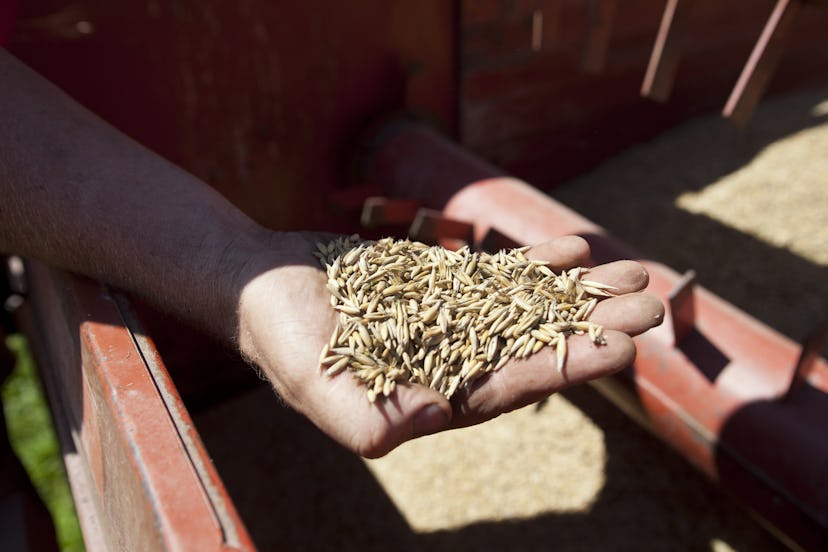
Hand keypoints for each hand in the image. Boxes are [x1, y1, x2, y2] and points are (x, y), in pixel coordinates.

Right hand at [237, 233, 663, 457]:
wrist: (261, 281)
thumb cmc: (279, 334)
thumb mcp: (311, 380)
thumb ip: (360, 418)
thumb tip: (423, 425)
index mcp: (431, 398)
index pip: (511, 384)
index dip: (567, 366)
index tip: (621, 347)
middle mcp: (451, 364)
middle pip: (536, 345)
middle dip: (593, 325)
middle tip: (653, 304)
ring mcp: (452, 322)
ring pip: (528, 308)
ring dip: (580, 292)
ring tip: (634, 273)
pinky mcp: (443, 288)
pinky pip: (500, 276)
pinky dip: (537, 264)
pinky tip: (575, 248)